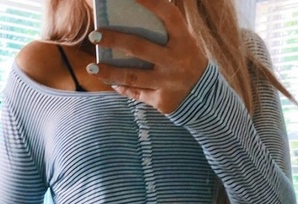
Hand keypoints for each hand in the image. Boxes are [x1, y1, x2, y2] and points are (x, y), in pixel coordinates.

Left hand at [86, 0, 207, 113]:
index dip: (150, 1)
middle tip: (95, 35)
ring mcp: (168, 82)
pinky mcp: (161, 100)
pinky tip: (110, 81)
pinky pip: (136, 93)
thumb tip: (130, 16)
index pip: (167, 14)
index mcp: (184, 40)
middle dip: (115, 40)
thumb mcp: (185, 43)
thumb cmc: (187, 61)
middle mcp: (176, 61)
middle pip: (140, 47)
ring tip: (92, 66)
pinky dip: (121, 87)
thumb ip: (165, 31)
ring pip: (133, 76)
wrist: (206, 98)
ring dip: (109, 71)